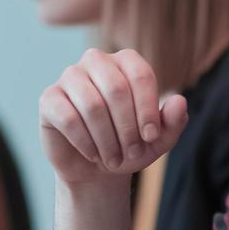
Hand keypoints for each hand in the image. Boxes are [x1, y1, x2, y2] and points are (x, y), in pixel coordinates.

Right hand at [39, 49, 187, 184]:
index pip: (140, 75)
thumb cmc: (129, 146)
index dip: (148, 109)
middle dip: (127, 127)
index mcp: (125, 62)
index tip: (151, 137)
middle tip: (132, 152)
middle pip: (116, 88)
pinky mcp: (49, 99)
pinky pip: (69, 118)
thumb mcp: (158, 140)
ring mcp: (70, 77)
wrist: (95, 168)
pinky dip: (86, 142)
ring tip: (113, 158)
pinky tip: (93, 154)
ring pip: (92, 104)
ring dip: (107, 139)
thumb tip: (179, 101)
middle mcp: (96, 61)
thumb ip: (173, 121)